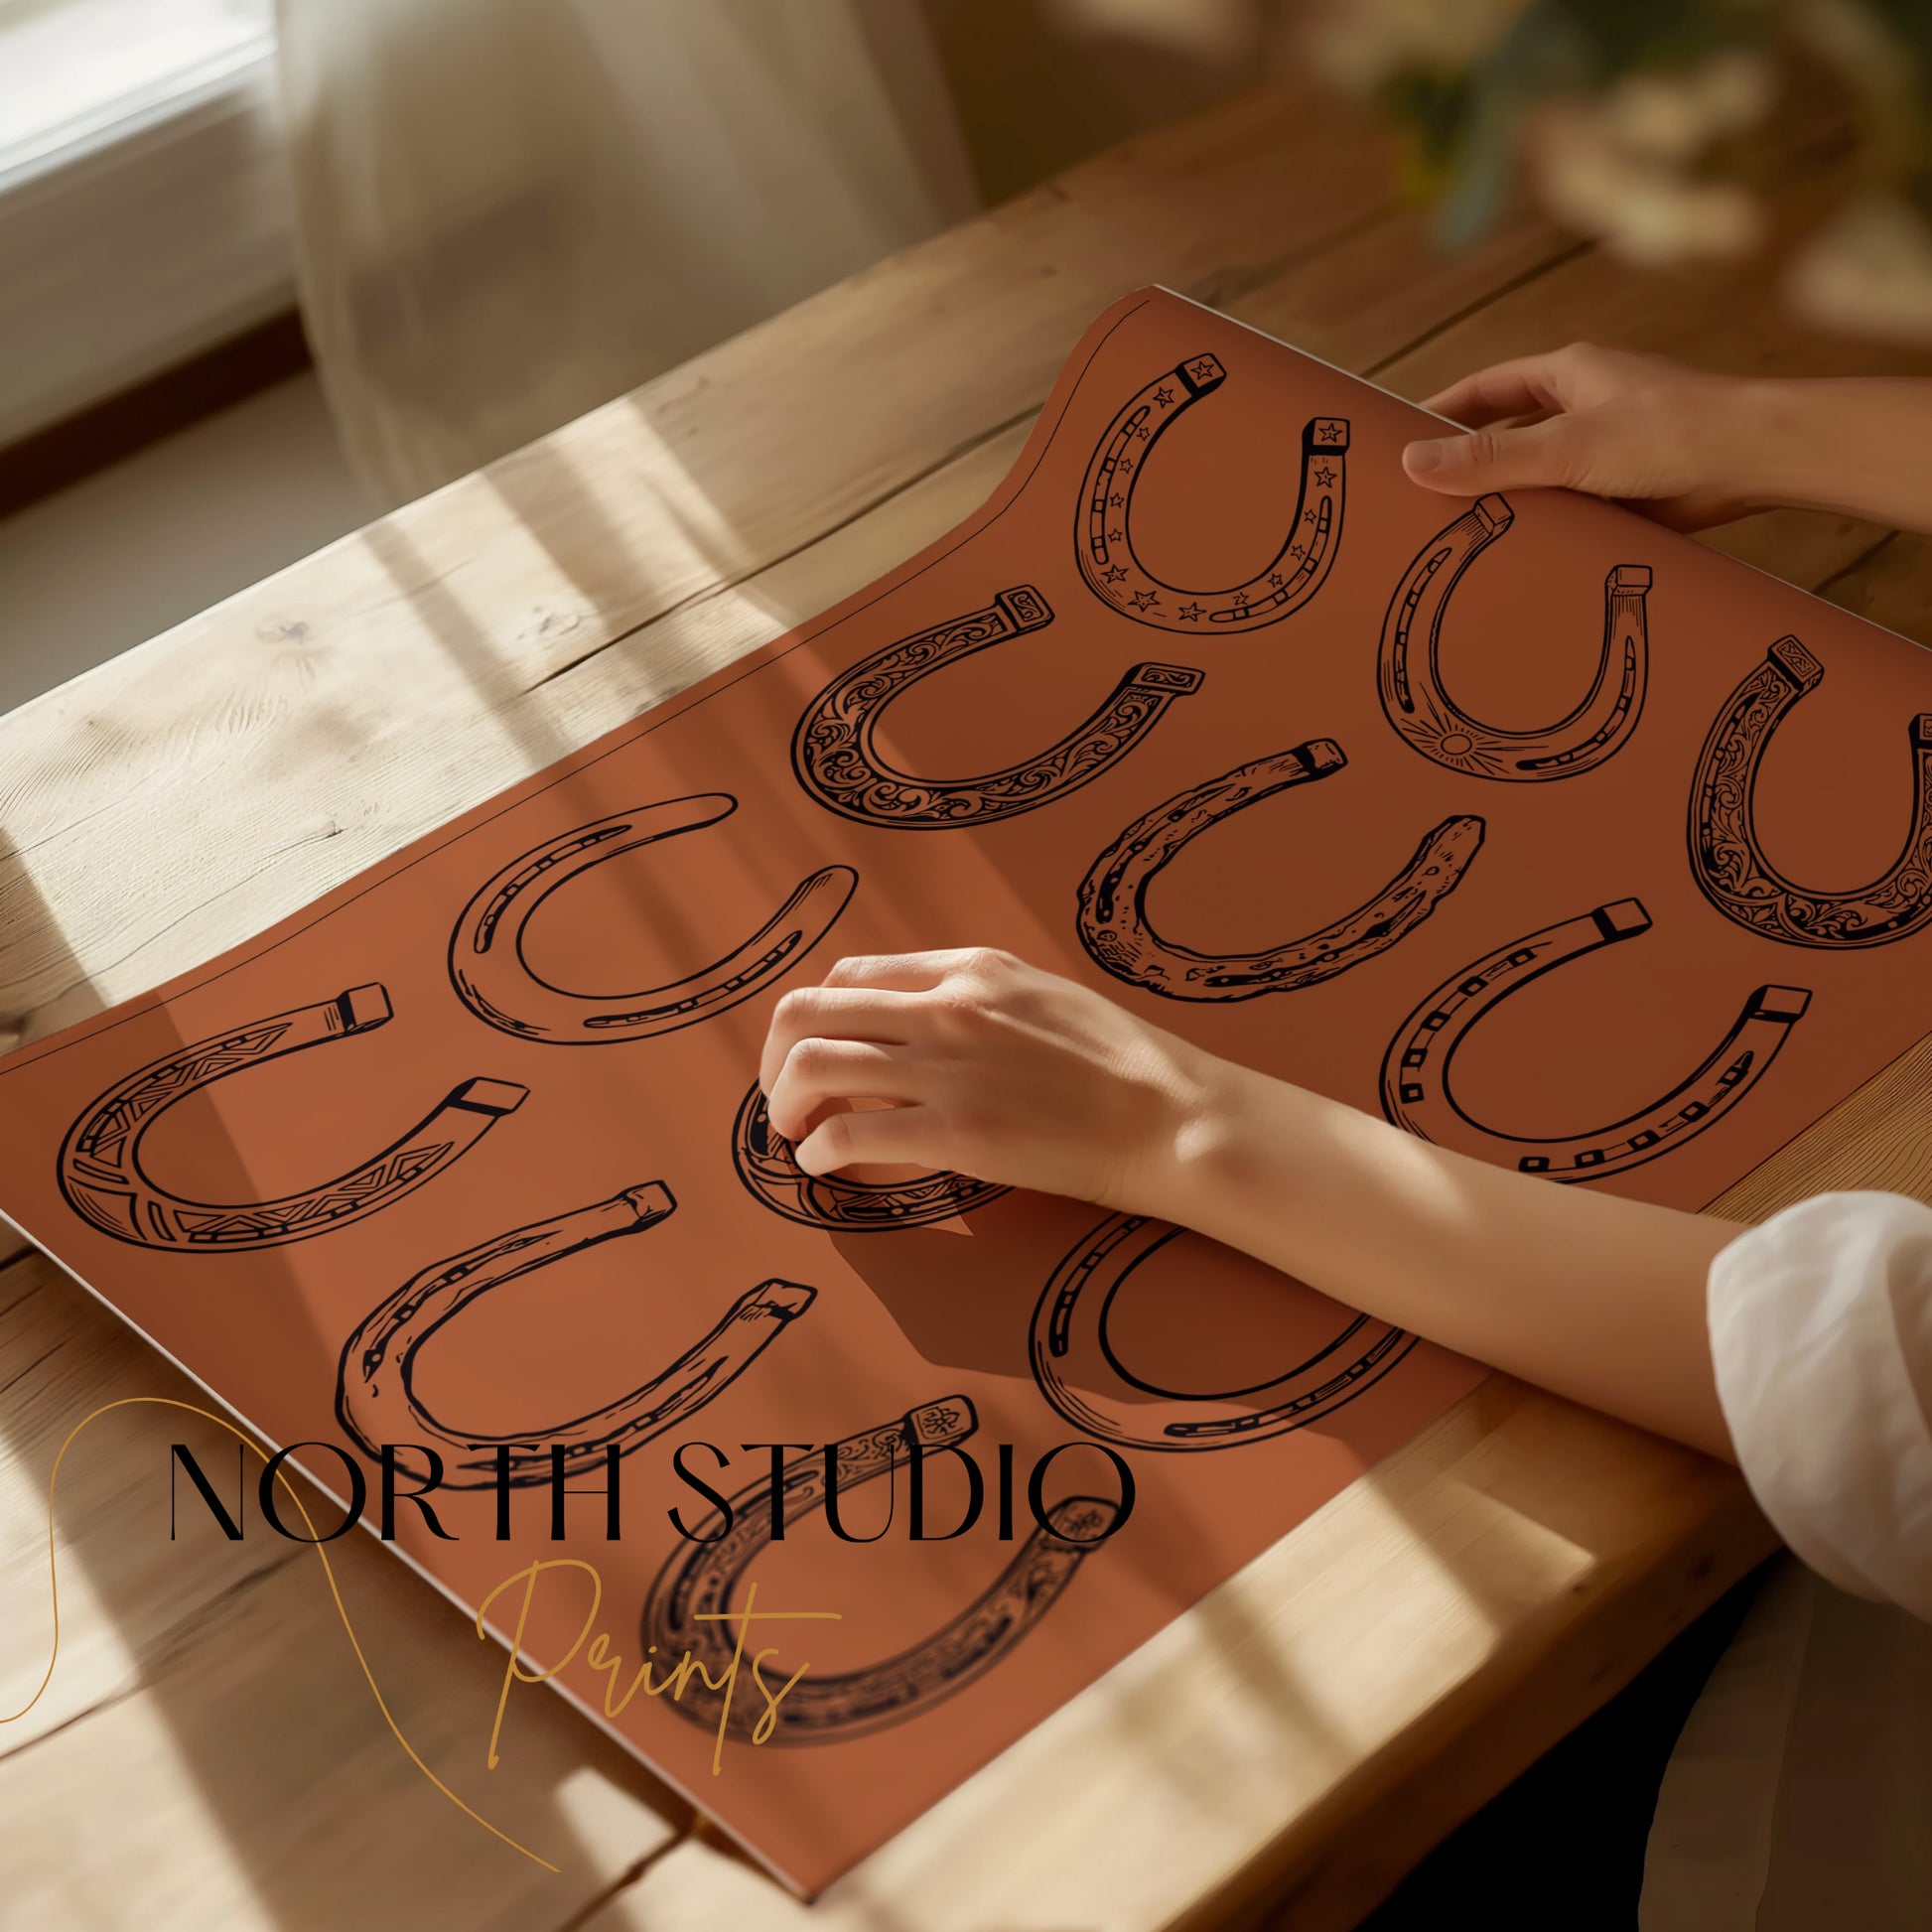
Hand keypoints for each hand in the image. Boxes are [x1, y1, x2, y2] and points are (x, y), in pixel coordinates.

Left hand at [758, 948, 1217, 1212]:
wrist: (1173, 1116)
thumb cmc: (1122, 1065)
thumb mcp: (1042, 994)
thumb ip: (977, 998)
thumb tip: (919, 1021)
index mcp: (969, 967)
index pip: (851, 975)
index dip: (816, 1017)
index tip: (814, 1053)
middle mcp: (946, 1005)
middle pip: (809, 1010)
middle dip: (776, 1058)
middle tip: (784, 1098)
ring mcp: (948, 1067)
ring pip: (812, 1064)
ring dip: (784, 1103)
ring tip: (794, 1134)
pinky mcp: (955, 1131)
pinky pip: (847, 1132)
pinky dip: (817, 1151)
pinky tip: (824, 1168)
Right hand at [1401, 342, 1767, 529]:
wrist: (1756, 461)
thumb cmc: (1672, 431)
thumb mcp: (1566, 446)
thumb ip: (1491, 459)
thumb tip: (1412, 463)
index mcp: (1569, 374)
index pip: (1485, 389)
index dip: (1441, 413)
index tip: (1399, 440)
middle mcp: (1586, 406)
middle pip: (1509, 433)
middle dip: (1470, 463)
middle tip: (1421, 499)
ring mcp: (1608, 448)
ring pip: (1541, 475)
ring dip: (1511, 501)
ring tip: (1463, 538)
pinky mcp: (1629, 489)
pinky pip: (1573, 507)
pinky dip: (1549, 527)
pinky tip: (1524, 556)